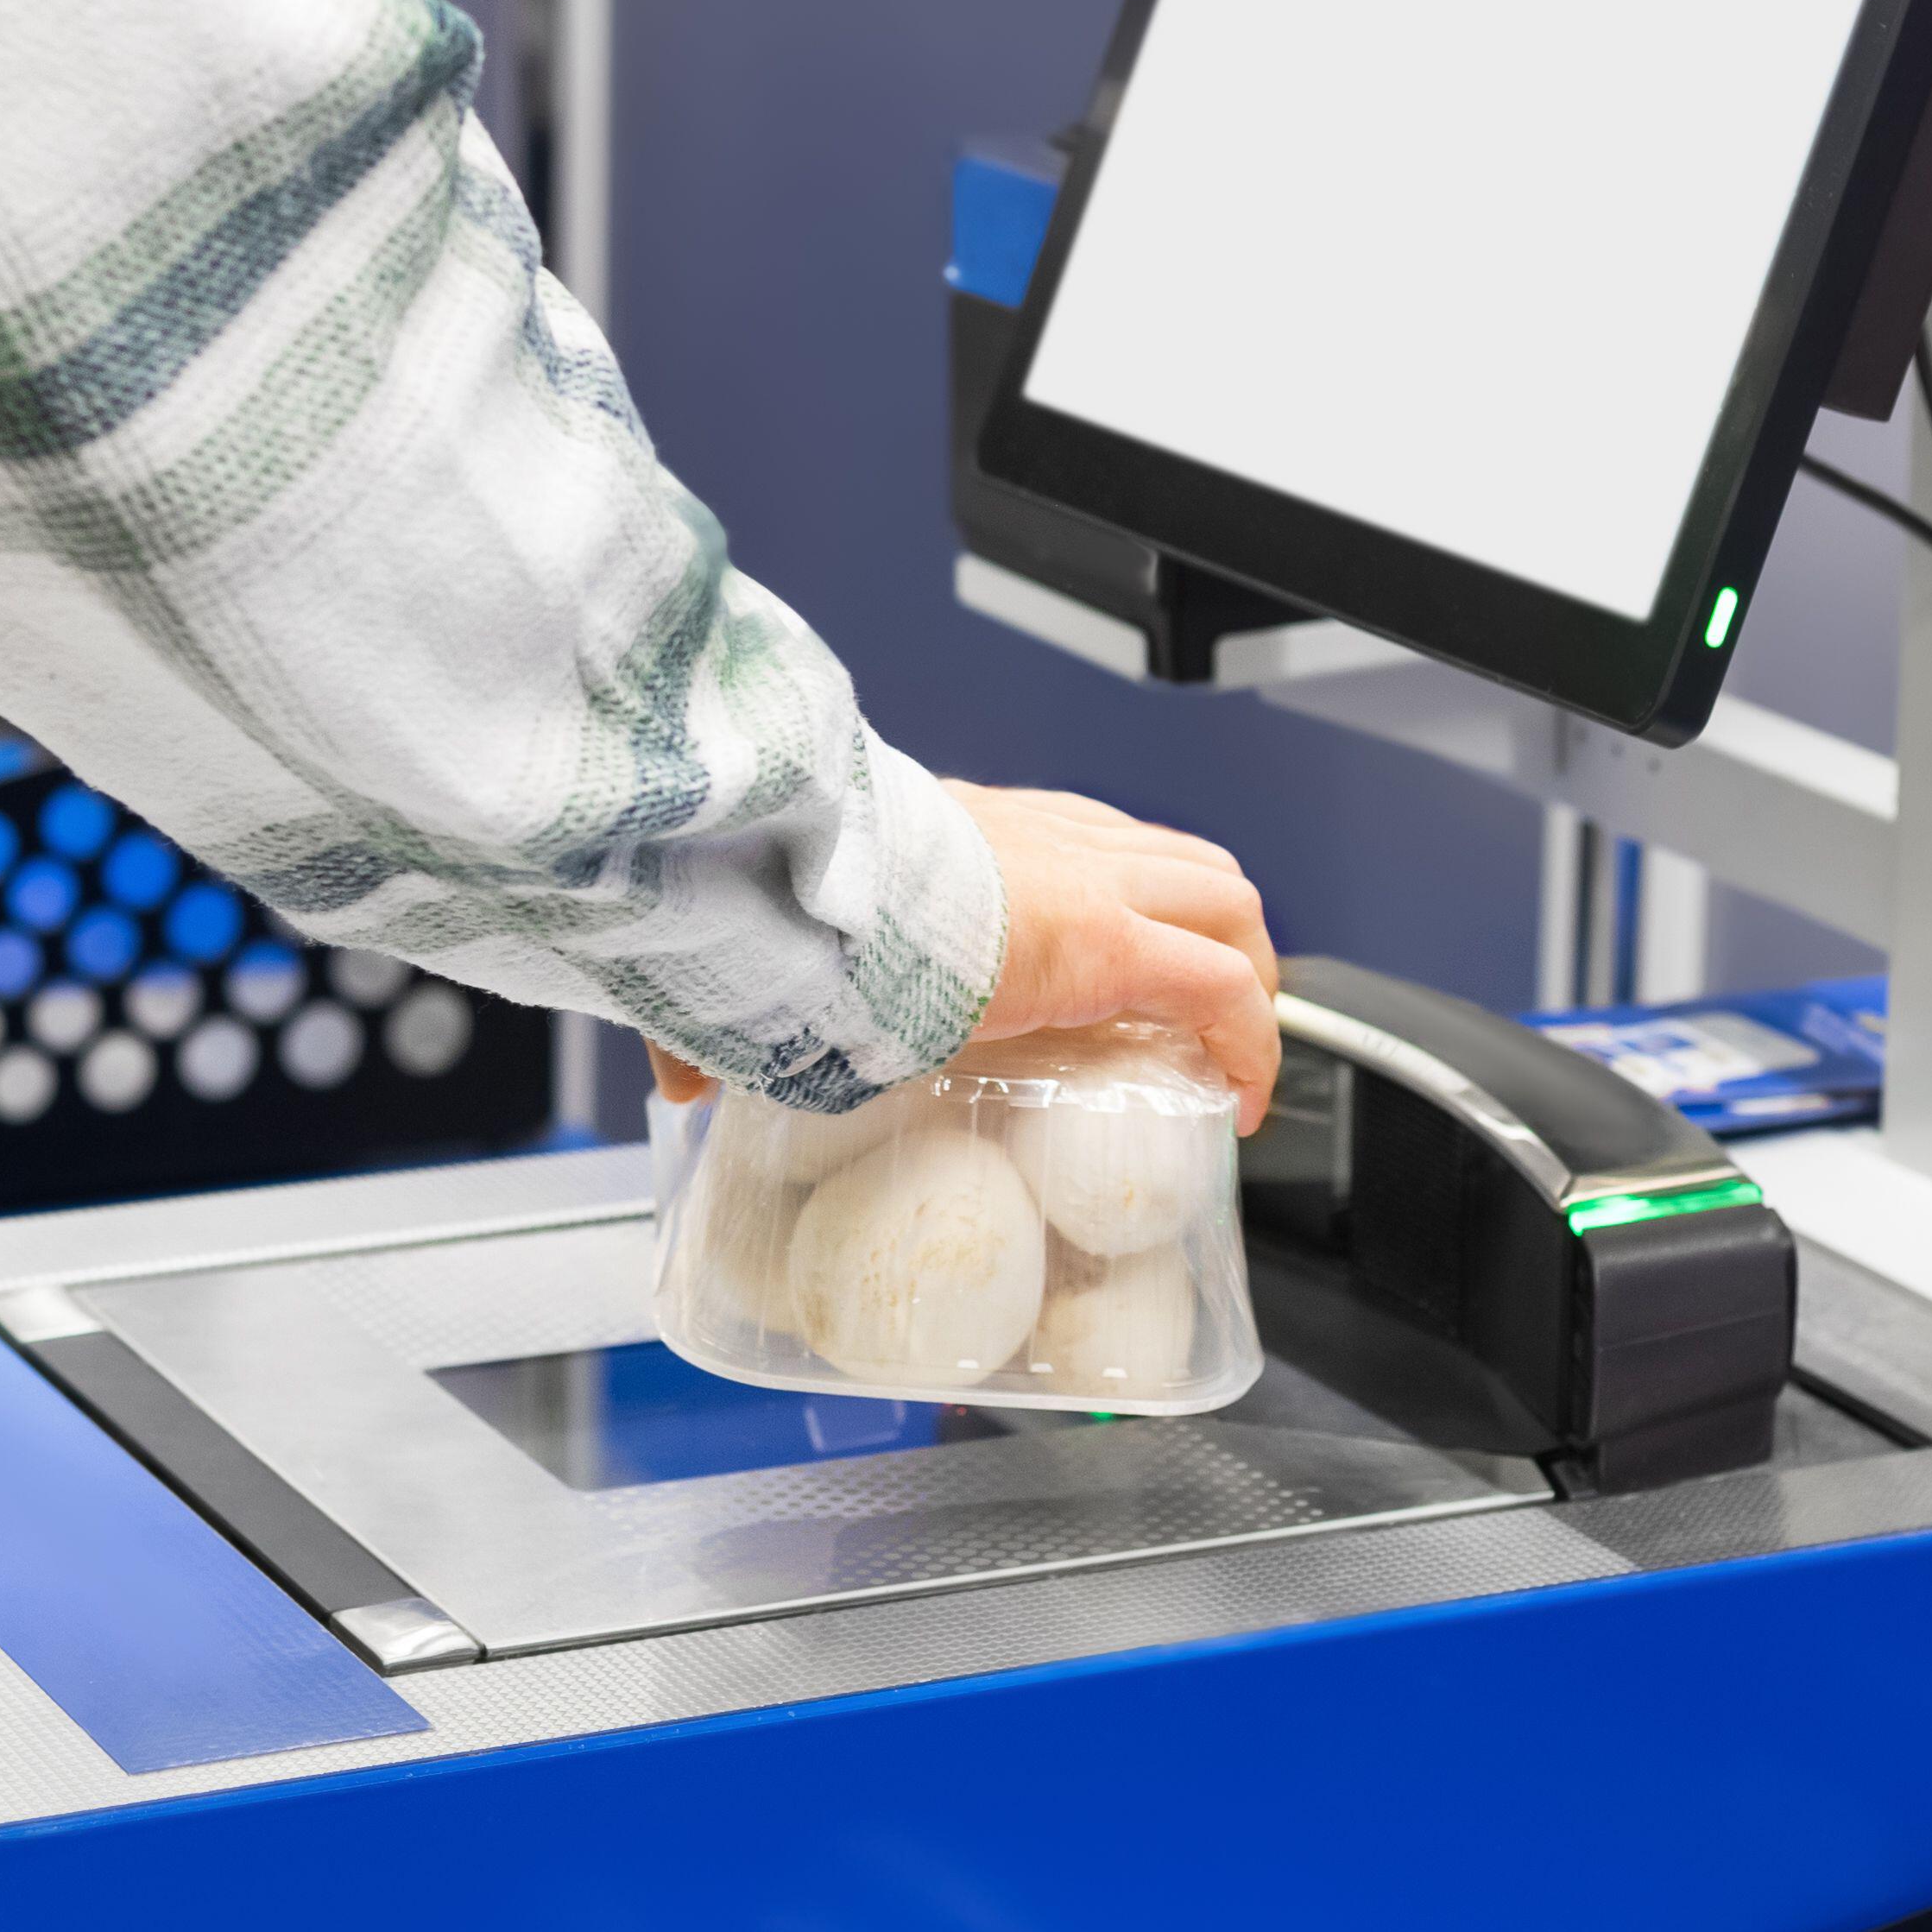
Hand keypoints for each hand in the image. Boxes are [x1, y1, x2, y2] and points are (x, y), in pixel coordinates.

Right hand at [647, 782, 1281, 1128]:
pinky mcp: (1111, 943)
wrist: (797, 883)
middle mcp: (1051, 841)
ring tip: (1234, 1052)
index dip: (1124, 902)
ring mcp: (1092, 883)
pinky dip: (1252, 1040)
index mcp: (976, 834)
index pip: (1086, 842)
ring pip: (1227, 900)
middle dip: (1217, 929)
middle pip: (1183, 860)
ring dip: (1249, 974)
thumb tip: (679, 1084)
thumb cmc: (777, 906)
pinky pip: (1224, 989)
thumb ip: (729, 1020)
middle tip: (1205, 1014)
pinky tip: (1247, 1097)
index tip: (1120, 971)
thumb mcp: (766, 955)